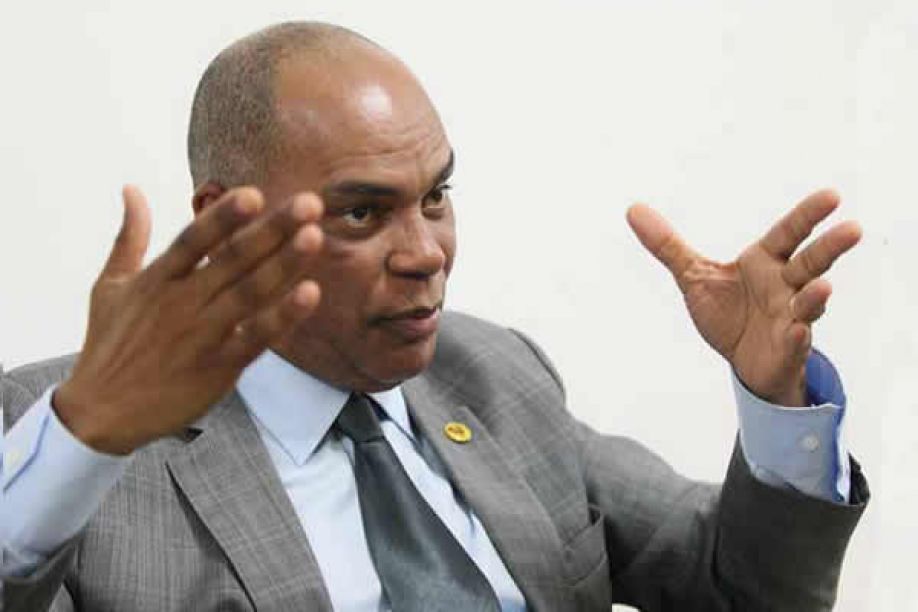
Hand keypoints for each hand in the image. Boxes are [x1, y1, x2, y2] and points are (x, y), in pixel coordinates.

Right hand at [54, 185, 323, 454]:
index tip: (254, 194)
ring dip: (285, 264)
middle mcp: (181, 303)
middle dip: (273, 230)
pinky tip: (310, 293)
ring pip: (250, 293)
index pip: (192, 240)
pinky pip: (257, 337)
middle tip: (310, 203)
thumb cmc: (109, 345)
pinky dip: (283, 316)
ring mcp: (202, 335)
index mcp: (156, 280)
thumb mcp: (109, 286)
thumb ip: (129, 236)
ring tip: (314, 237)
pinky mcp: (219, 366)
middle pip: (232, 259)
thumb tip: (131, 188)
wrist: (100, 414)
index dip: (223, 217)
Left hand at [627, 189, 860, 405]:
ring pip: (809, 303)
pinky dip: (797, 336)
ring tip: (823, 287)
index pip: (788, 233)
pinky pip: (795, 341)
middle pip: (810, 262)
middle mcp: (785, 285)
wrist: (740, 361)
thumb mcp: (693, 277)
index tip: (832, 195)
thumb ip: (668, 246)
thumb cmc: (727, 312)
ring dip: (816, 296)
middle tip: (853, 228)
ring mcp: (791, 317)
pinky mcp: (788, 348)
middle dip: (830, 247)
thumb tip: (633, 209)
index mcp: (765, 262)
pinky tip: (798, 332)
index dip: (807, 215)